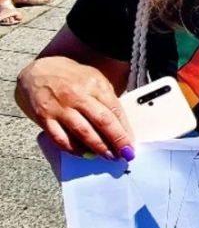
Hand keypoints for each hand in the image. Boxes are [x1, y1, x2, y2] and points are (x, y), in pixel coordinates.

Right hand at [16, 57, 133, 159]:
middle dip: (116, 140)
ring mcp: (60, 107)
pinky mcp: (44, 118)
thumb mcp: (94, 79)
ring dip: (98, 147)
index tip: (131, 144)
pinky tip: (84, 154)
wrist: (38, 72)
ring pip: (82, 132)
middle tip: (124, 154)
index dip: (125, 129)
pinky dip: (74, 149)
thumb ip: (106, 100)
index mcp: (94, 84)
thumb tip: (121, 127)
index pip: (114, 109)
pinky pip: (61, 138)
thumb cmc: (71, 77)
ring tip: (108, 156)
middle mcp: (77, 95)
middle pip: (102, 121)